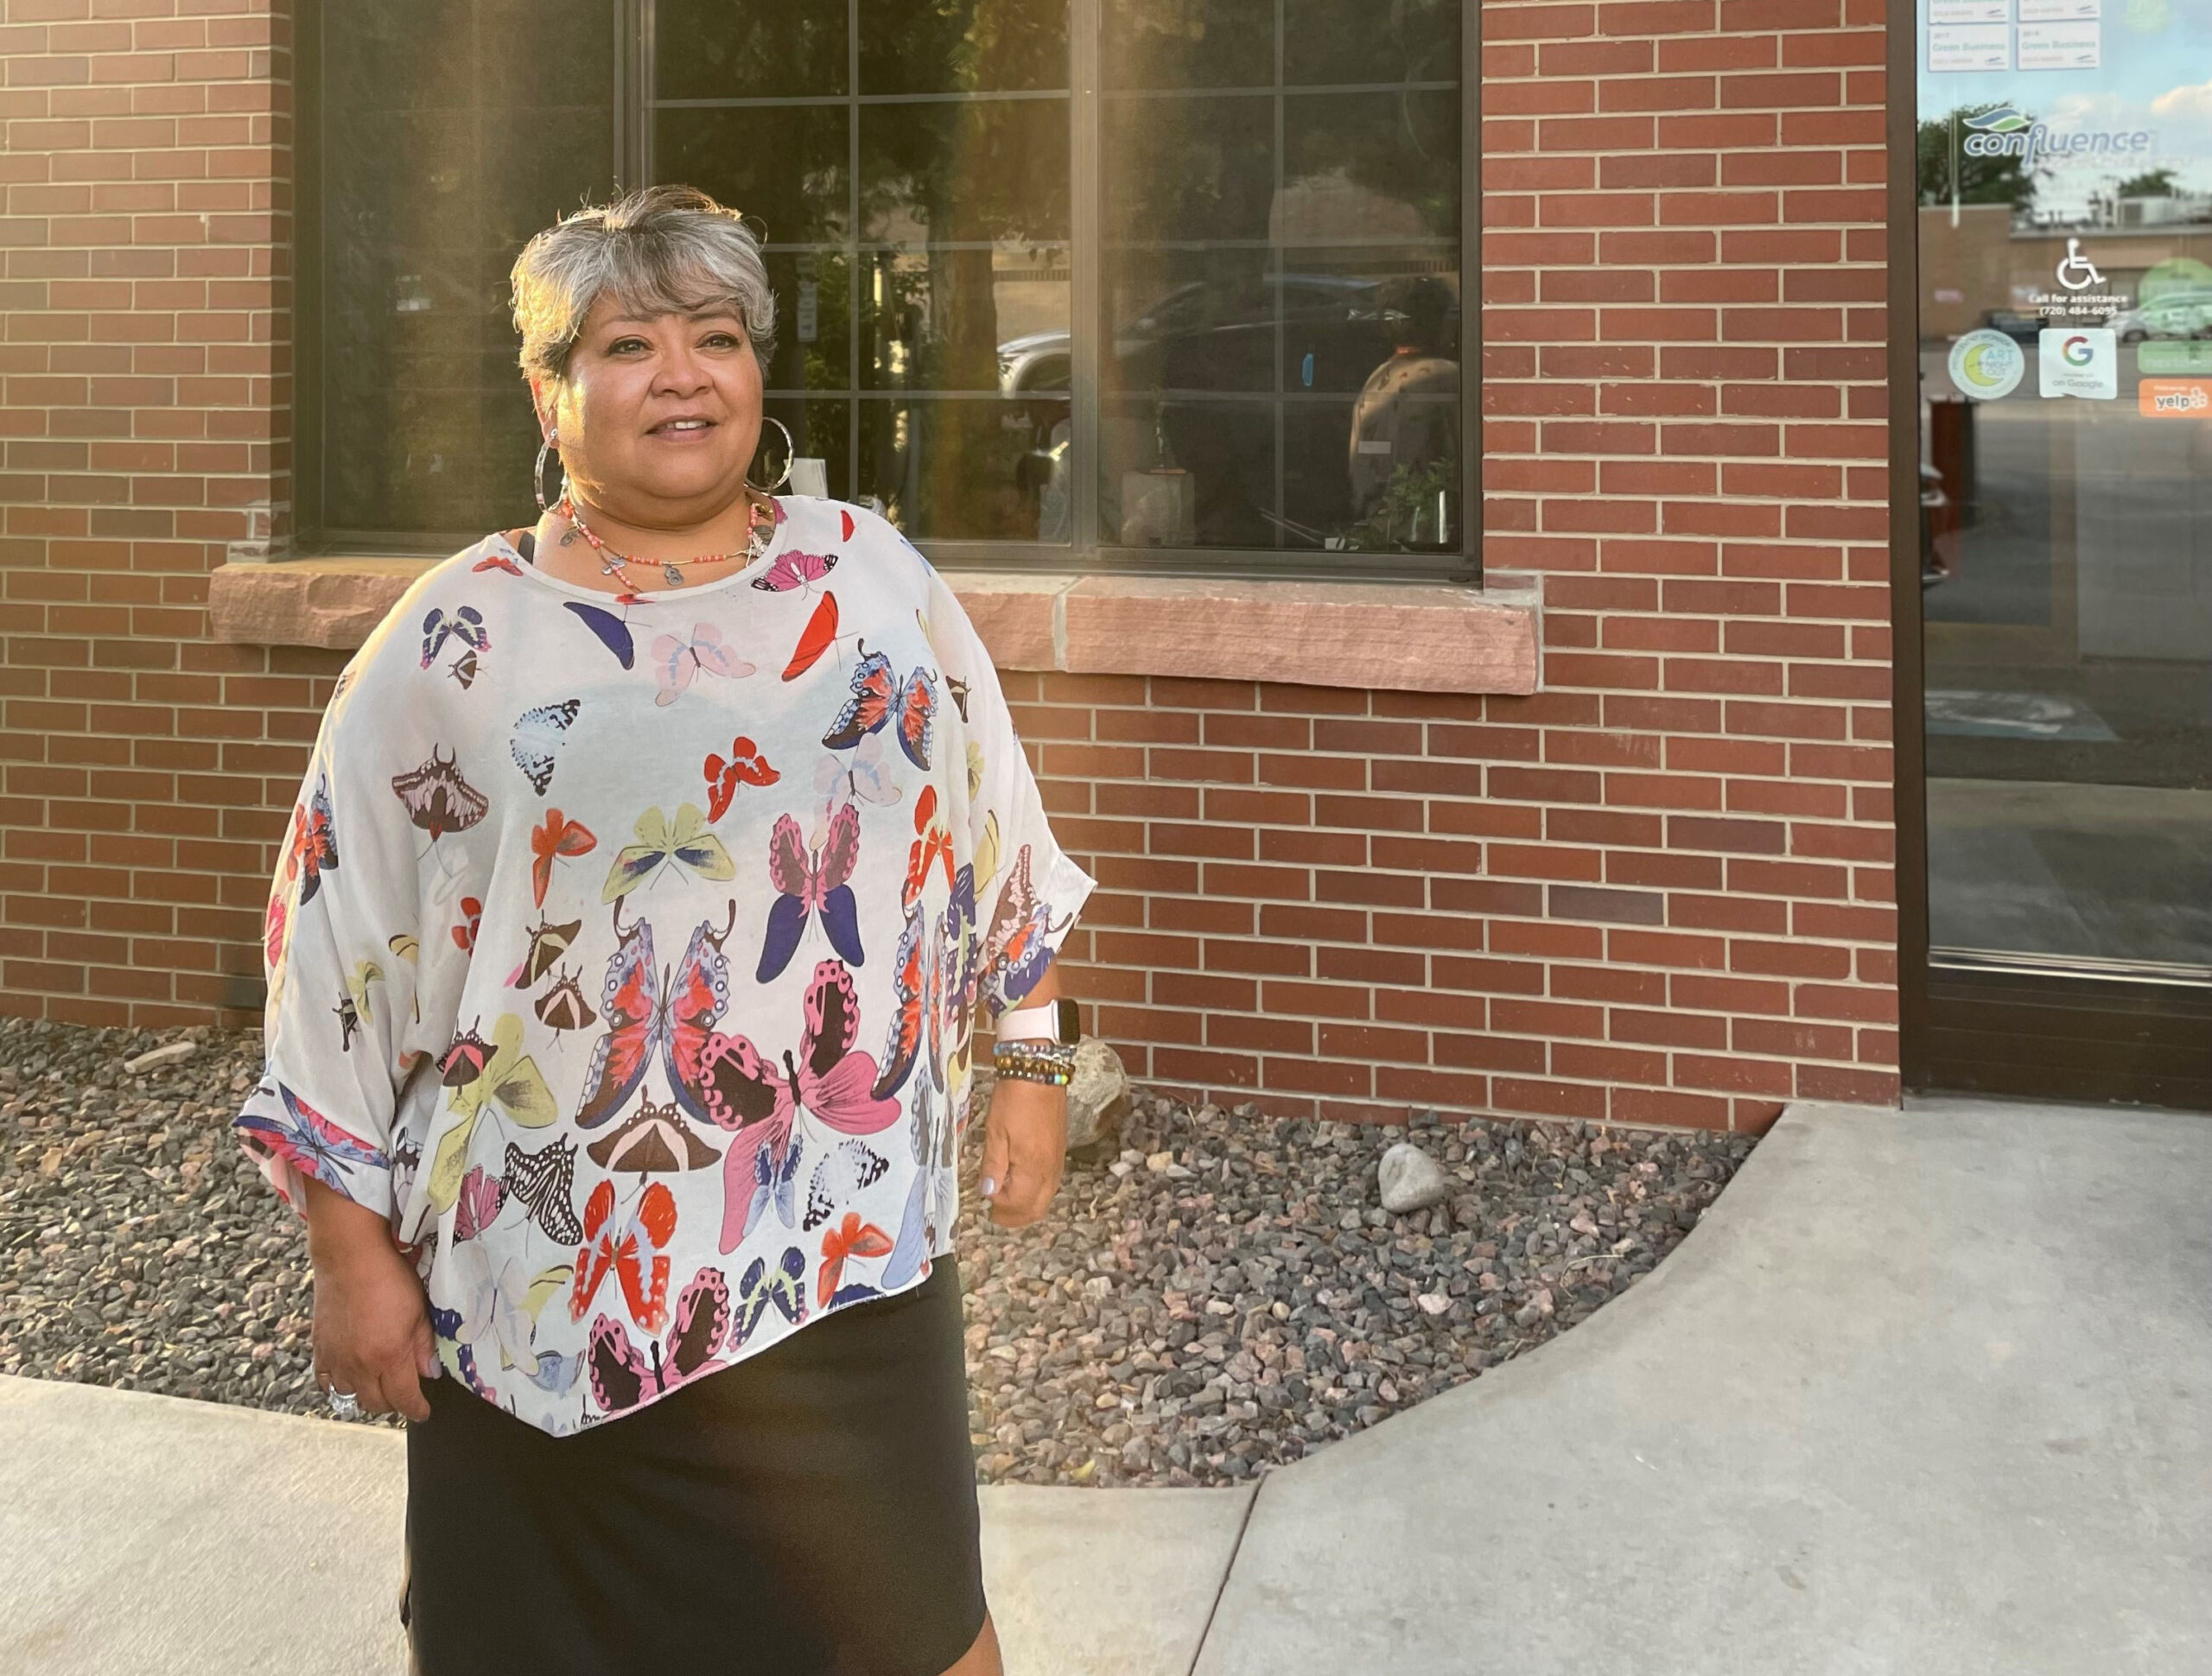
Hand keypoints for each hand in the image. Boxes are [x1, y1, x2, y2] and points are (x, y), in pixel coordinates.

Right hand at [301, 1179, 436, 1422]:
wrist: (349, 1256)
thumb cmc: (391, 1277)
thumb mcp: (420, 1310)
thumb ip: (423, 1346)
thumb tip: (429, 1373)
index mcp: (389, 1356)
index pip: (404, 1400)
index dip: (417, 1409)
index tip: (423, 1411)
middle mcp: (359, 1365)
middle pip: (376, 1404)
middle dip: (394, 1403)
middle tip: (405, 1392)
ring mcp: (335, 1359)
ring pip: (351, 1397)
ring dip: (367, 1395)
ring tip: (380, 1382)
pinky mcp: (318, 1349)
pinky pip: (326, 1383)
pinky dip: (340, 1386)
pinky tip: (352, 1376)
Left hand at [977, 1074, 1065, 1227]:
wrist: (1039, 1073)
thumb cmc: (1013, 1101)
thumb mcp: (995, 1133)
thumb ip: (993, 1167)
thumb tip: (988, 1193)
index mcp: (1033, 1168)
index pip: (1017, 1204)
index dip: (999, 1207)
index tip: (984, 1200)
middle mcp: (1050, 1170)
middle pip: (1036, 1209)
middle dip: (1015, 1217)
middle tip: (995, 1214)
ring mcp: (1058, 1161)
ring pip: (1046, 1198)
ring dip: (1027, 1206)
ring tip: (1006, 1201)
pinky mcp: (1060, 1151)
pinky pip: (1051, 1184)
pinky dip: (1036, 1193)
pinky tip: (1022, 1183)